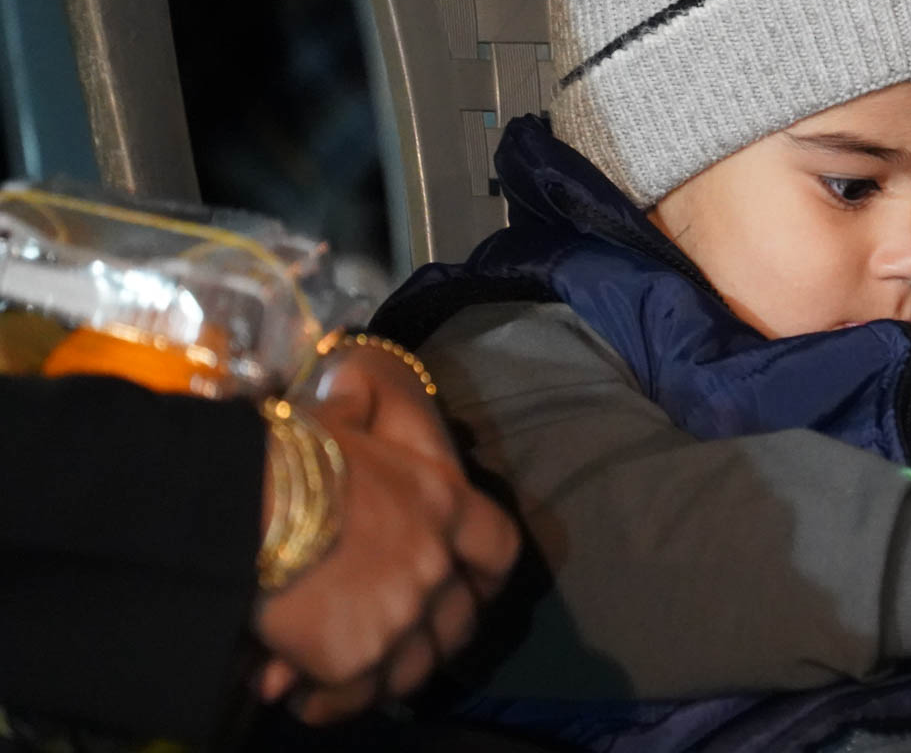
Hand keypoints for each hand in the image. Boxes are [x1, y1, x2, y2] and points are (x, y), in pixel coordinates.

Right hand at [253, 348, 519, 723]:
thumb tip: (353, 383)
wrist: (237, 503)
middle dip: (430, 636)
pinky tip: (298, 693)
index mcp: (443, 502)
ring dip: (383, 675)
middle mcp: (436, 563)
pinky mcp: (357, 656)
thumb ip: (365, 412)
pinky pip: (354, 692)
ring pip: (412, 668)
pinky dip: (333, 699)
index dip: (487, 576)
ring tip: (343, 675)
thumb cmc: (285, 451)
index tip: (473, 590)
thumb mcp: (340, 415)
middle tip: (393, 639)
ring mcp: (401, 614)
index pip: (500, 548)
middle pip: (458, 623)